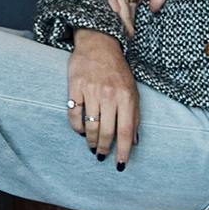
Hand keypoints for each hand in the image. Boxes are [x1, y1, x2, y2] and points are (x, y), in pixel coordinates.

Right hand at [68, 29, 139, 166]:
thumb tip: (133, 141)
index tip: (120, 164)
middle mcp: (110, 95)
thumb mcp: (132, 91)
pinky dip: (76, 127)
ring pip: (90, 126)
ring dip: (90, 141)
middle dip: (104, 148)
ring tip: (92, 146)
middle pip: (107, 132)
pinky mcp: (75, 87)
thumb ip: (134, 115)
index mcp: (127, 97)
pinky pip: (74, 114)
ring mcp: (92, 91)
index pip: (126, 131)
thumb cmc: (118, 71)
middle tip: (101, 155)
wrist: (99, 44)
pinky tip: (80, 131)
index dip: (123, 151)